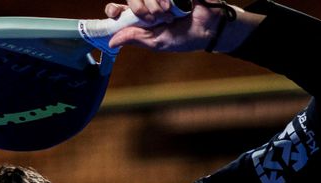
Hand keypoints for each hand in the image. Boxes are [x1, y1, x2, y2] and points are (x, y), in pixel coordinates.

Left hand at [104, 1, 224, 52]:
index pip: (118, 9)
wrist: (209, 28)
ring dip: (158, 6)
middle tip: (155, 19)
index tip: (114, 14)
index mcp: (141, 16)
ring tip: (171, 15)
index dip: (113, 10)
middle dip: (142, 10)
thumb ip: (135, 38)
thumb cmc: (183, 37)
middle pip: (132, 0)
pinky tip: (179, 4)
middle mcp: (149, 1)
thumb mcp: (157, 41)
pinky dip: (169, 0)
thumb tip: (111, 41)